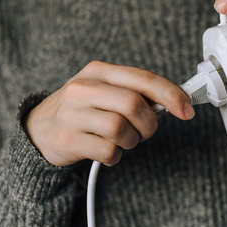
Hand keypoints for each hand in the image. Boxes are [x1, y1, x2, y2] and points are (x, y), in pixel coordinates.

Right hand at [23, 61, 194, 166]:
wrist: (39, 127)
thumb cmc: (84, 107)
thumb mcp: (105, 89)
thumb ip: (136, 92)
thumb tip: (175, 102)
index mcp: (99, 71)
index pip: (143, 79)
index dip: (171, 94)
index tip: (187, 110)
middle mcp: (83, 88)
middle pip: (133, 104)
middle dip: (149, 124)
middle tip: (146, 131)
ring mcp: (72, 114)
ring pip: (120, 129)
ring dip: (132, 140)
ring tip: (124, 139)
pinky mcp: (67, 139)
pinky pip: (107, 151)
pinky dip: (116, 155)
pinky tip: (109, 150)